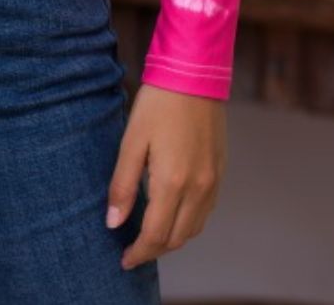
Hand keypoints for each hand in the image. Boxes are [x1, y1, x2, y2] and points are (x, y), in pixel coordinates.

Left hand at [106, 83, 226, 269]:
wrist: (195, 74)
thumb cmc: (158, 103)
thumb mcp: (132, 140)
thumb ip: (122, 184)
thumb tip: (113, 223)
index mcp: (173, 182)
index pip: (155, 235)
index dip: (138, 253)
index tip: (124, 260)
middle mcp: (198, 188)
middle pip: (176, 238)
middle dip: (154, 250)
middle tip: (133, 251)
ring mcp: (213, 181)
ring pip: (193, 228)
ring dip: (172, 239)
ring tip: (150, 236)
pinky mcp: (220, 172)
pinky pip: (206, 211)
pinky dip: (188, 222)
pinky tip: (173, 214)